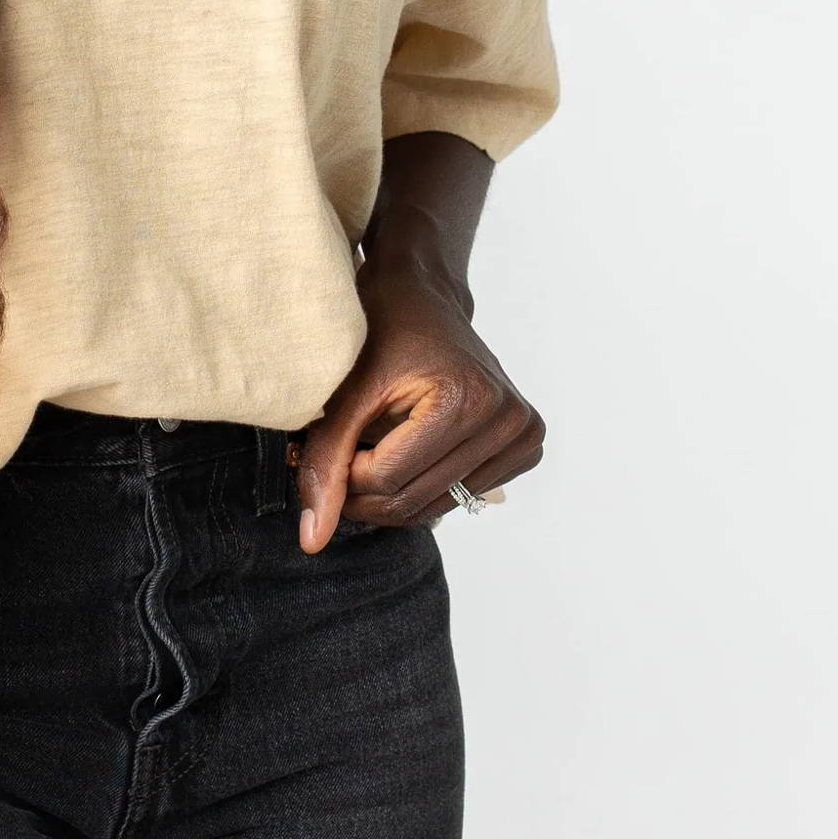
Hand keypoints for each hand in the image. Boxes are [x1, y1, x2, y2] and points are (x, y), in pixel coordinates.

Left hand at [290, 245, 543, 549]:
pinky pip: (460, 496)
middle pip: (413, 500)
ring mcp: (523, 434)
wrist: (423, 297)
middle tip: (336, 460)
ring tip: (368, 448)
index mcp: (466, 399)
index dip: (343, 476)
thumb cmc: (381, 331)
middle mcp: (506, 419)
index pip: (388, 479)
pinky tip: (407, 449)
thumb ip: (324, 463)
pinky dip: (423, 485)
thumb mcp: (344, 392)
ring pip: (435, 506)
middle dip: (363, 492)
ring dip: (391, 492)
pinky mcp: (526, 446)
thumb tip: (311, 542)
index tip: (320, 450)